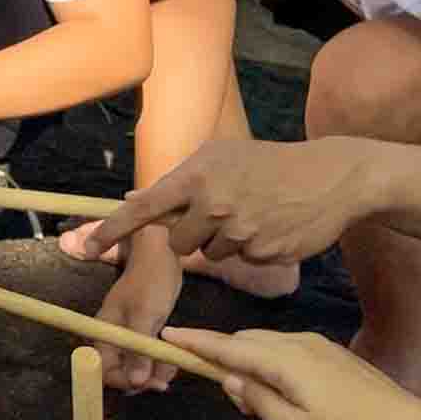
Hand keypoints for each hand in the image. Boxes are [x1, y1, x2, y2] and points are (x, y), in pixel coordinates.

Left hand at [85, 136, 386, 265]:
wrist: (332, 176)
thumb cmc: (269, 163)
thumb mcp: (221, 158)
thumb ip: (179, 182)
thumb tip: (133, 199)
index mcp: (197, 175)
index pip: (144, 208)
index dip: (113, 229)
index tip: (88, 245)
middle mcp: (213, 204)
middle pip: (178, 243)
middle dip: (192, 235)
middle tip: (221, 214)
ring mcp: (239, 230)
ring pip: (210, 254)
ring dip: (225, 241)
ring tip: (254, 214)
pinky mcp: (264, 253)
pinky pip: (242, 261)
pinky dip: (253, 249)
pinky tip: (273, 226)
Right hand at [93, 242, 184, 393]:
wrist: (161, 255)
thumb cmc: (150, 281)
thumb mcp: (145, 316)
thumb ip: (139, 351)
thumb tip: (136, 383)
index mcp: (103, 332)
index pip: (102, 369)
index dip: (122, 381)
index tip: (147, 384)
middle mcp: (111, 337)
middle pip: (118, 371)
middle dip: (140, 380)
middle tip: (164, 381)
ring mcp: (127, 335)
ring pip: (135, 365)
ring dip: (153, 373)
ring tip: (173, 370)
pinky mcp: (141, 332)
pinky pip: (146, 355)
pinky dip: (158, 361)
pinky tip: (173, 361)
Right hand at [161, 327, 420, 419]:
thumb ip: (257, 400)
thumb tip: (231, 378)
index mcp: (286, 361)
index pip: (229, 346)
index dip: (196, 342)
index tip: (167, 333)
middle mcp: (299, 343)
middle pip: (245, 341)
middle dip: (226, 361)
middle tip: (237, 403)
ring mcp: (317, 345)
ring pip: (266, 345)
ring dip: (250, 365)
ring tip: (263, 405)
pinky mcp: (330, 353)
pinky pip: (286, 349)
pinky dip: (271, 364)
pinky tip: (285, 394)